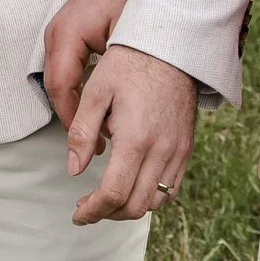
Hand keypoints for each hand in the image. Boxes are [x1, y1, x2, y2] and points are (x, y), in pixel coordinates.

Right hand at [42, 0, 138, 133]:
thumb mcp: (127, 33)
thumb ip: (118, 69)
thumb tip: (120, 110)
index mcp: (67, 34)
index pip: (61, 85)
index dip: (73, 117)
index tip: (91, 142)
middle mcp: (56, 35)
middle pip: (54, 86)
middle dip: (72, 118)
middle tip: (94, 145)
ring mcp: (58, 35)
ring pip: (57, 80)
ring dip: (73, 106)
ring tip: (96, 132)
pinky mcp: (65, 36)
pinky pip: (64, 70)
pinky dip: (75, 91)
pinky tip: (94, 106)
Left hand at [67, 45, 197, 224]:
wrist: (172, 46)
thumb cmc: (130, 64)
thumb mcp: (96, 92)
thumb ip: (82, 133)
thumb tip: (73, 169)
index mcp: (136, 139)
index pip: (114, 193)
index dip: (93, 211)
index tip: (77, 214)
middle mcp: (161, 151)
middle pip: (135, 206)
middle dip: (107, 214)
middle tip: (86, 207)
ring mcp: (178, 151)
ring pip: (155, 202)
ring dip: (128, 208)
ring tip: (106, 198)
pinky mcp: (186, 148)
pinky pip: (171, 188)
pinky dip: (150, 196)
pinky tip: (132, 185)